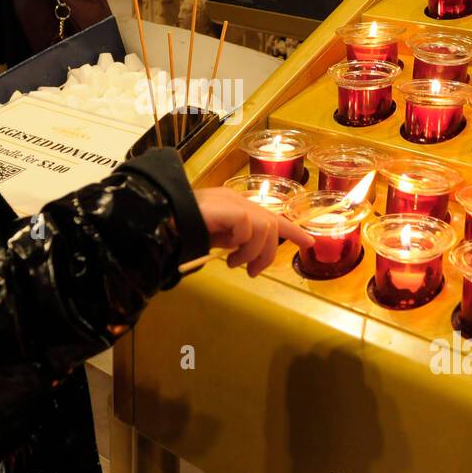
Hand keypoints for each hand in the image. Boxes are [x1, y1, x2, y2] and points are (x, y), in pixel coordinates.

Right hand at [193, 188, 313, 277]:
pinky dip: (241, 244)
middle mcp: (237, 200)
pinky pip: (249, 228)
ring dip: (253, 252)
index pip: (271, 216)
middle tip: (252, 272)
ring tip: (234, 263)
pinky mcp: (229, 208)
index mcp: (234, 206)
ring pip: (265, 228)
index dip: (292, 230)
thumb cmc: (182, 232)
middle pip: (272, 225)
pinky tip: (226, 251)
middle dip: (267, 253)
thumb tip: (244, 259)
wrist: (162, 222)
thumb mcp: (214, 240)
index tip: (309, 243)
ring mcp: (233, 202)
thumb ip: (232, 243)